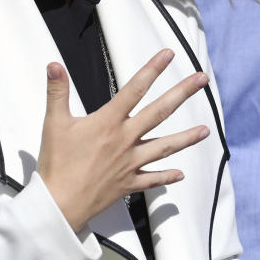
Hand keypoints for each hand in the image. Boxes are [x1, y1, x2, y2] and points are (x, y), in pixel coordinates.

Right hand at [37, 48, 209, 231]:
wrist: (59, 204)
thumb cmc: (57, 164)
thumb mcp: (54, 123)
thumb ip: (57, 92)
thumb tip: (55, 66)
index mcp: (109, 122)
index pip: (135, 89)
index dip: (152, 69)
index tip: (168, 55)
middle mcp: (125, 140)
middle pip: (160, 111)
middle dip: (182, 93)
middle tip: (201, 80)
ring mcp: (130, 162)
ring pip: (164, 146)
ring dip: (186, 138)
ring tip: (205, 131)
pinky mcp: (129, 183)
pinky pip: (152, 178)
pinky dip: (167, 176)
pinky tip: (180, 174)